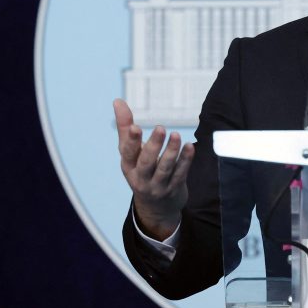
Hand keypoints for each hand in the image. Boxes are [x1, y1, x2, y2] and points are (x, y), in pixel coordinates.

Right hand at [115, 98, 194, 239]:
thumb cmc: (141, 169)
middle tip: (161, 128)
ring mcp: (158, 185)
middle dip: (153, 146)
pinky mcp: (174, 188)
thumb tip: (117, 100)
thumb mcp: (131, 152)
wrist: (155, 206)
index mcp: (128, 166)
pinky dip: (185, 160)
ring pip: (165, 169)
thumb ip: (125, 126)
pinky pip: (180, 174)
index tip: (135, 127)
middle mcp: (141, 177)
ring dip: (171, 152)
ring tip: (177, 135)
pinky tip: (190, 146)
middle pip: (146, 162)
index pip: (128, 154)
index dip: (131, 141)